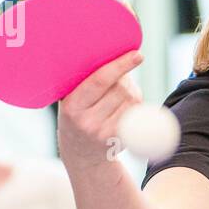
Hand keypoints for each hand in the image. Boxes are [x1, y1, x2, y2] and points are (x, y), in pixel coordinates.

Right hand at [57, 50, 143, 165]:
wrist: (81, 154)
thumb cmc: (78, 115)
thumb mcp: (72, 99)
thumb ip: (85, 80)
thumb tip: (115, 55)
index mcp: (72, 105)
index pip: (99, 81)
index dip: (120, 66)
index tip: (137, 55)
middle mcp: (87, 121)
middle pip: (120, 89)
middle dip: (125, 78)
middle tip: (120, 79)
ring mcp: (104, 133)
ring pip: (132, 99)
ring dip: (132, 91)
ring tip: (118, 96)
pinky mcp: (119, 140)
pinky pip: (136, 113)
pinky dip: (135, 105)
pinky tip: (125, 107)